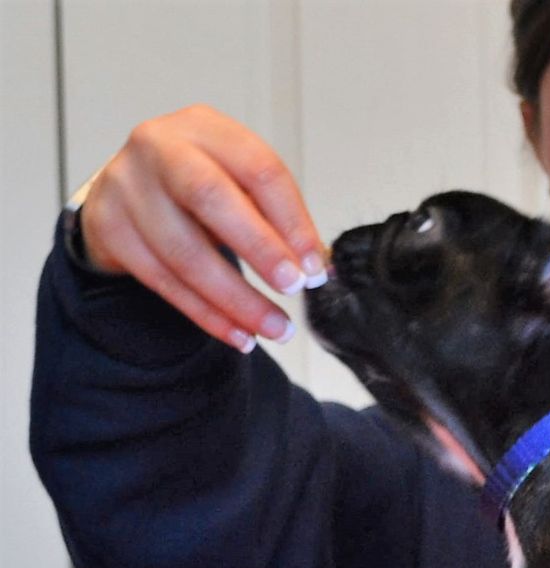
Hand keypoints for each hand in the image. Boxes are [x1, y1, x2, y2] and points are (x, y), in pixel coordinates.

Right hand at [75, 104, 324, 353]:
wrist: (129, 189)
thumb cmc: (197, 186)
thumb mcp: (237, 183)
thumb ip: (275, 217)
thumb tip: (316, 266)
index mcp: (205, 128)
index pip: (258, 169)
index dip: (292, 221)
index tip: (315, 265)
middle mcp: (159, 147)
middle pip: (210, 197)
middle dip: (259, 248)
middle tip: (293, 287)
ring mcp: (127, 187)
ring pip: (183, 251)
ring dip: (237, 299)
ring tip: (276, 328)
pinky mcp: (109, 229)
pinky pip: (164, 282)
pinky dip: (207, 314)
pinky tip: (240, 334)